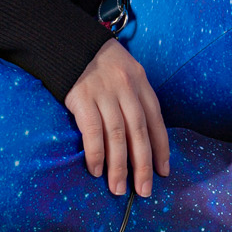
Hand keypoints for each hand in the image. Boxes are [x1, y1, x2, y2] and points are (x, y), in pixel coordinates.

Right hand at [64, 39, 170, 196]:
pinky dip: (96, 153)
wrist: (67, 41)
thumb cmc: (98, 62)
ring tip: (119, 188)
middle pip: (139, 132)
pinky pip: (93, 131)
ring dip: (119, 166)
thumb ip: (134, 98)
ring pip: (118, 136)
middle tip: (144, 190)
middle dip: (143, 165)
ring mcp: (104, 93)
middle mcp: (126, 88)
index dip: (161, 148)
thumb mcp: (125, 72)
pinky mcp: (82, 98)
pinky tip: (96, 170)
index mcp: (140, 82)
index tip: (163, 171)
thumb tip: (141, 136)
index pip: (156, 120)